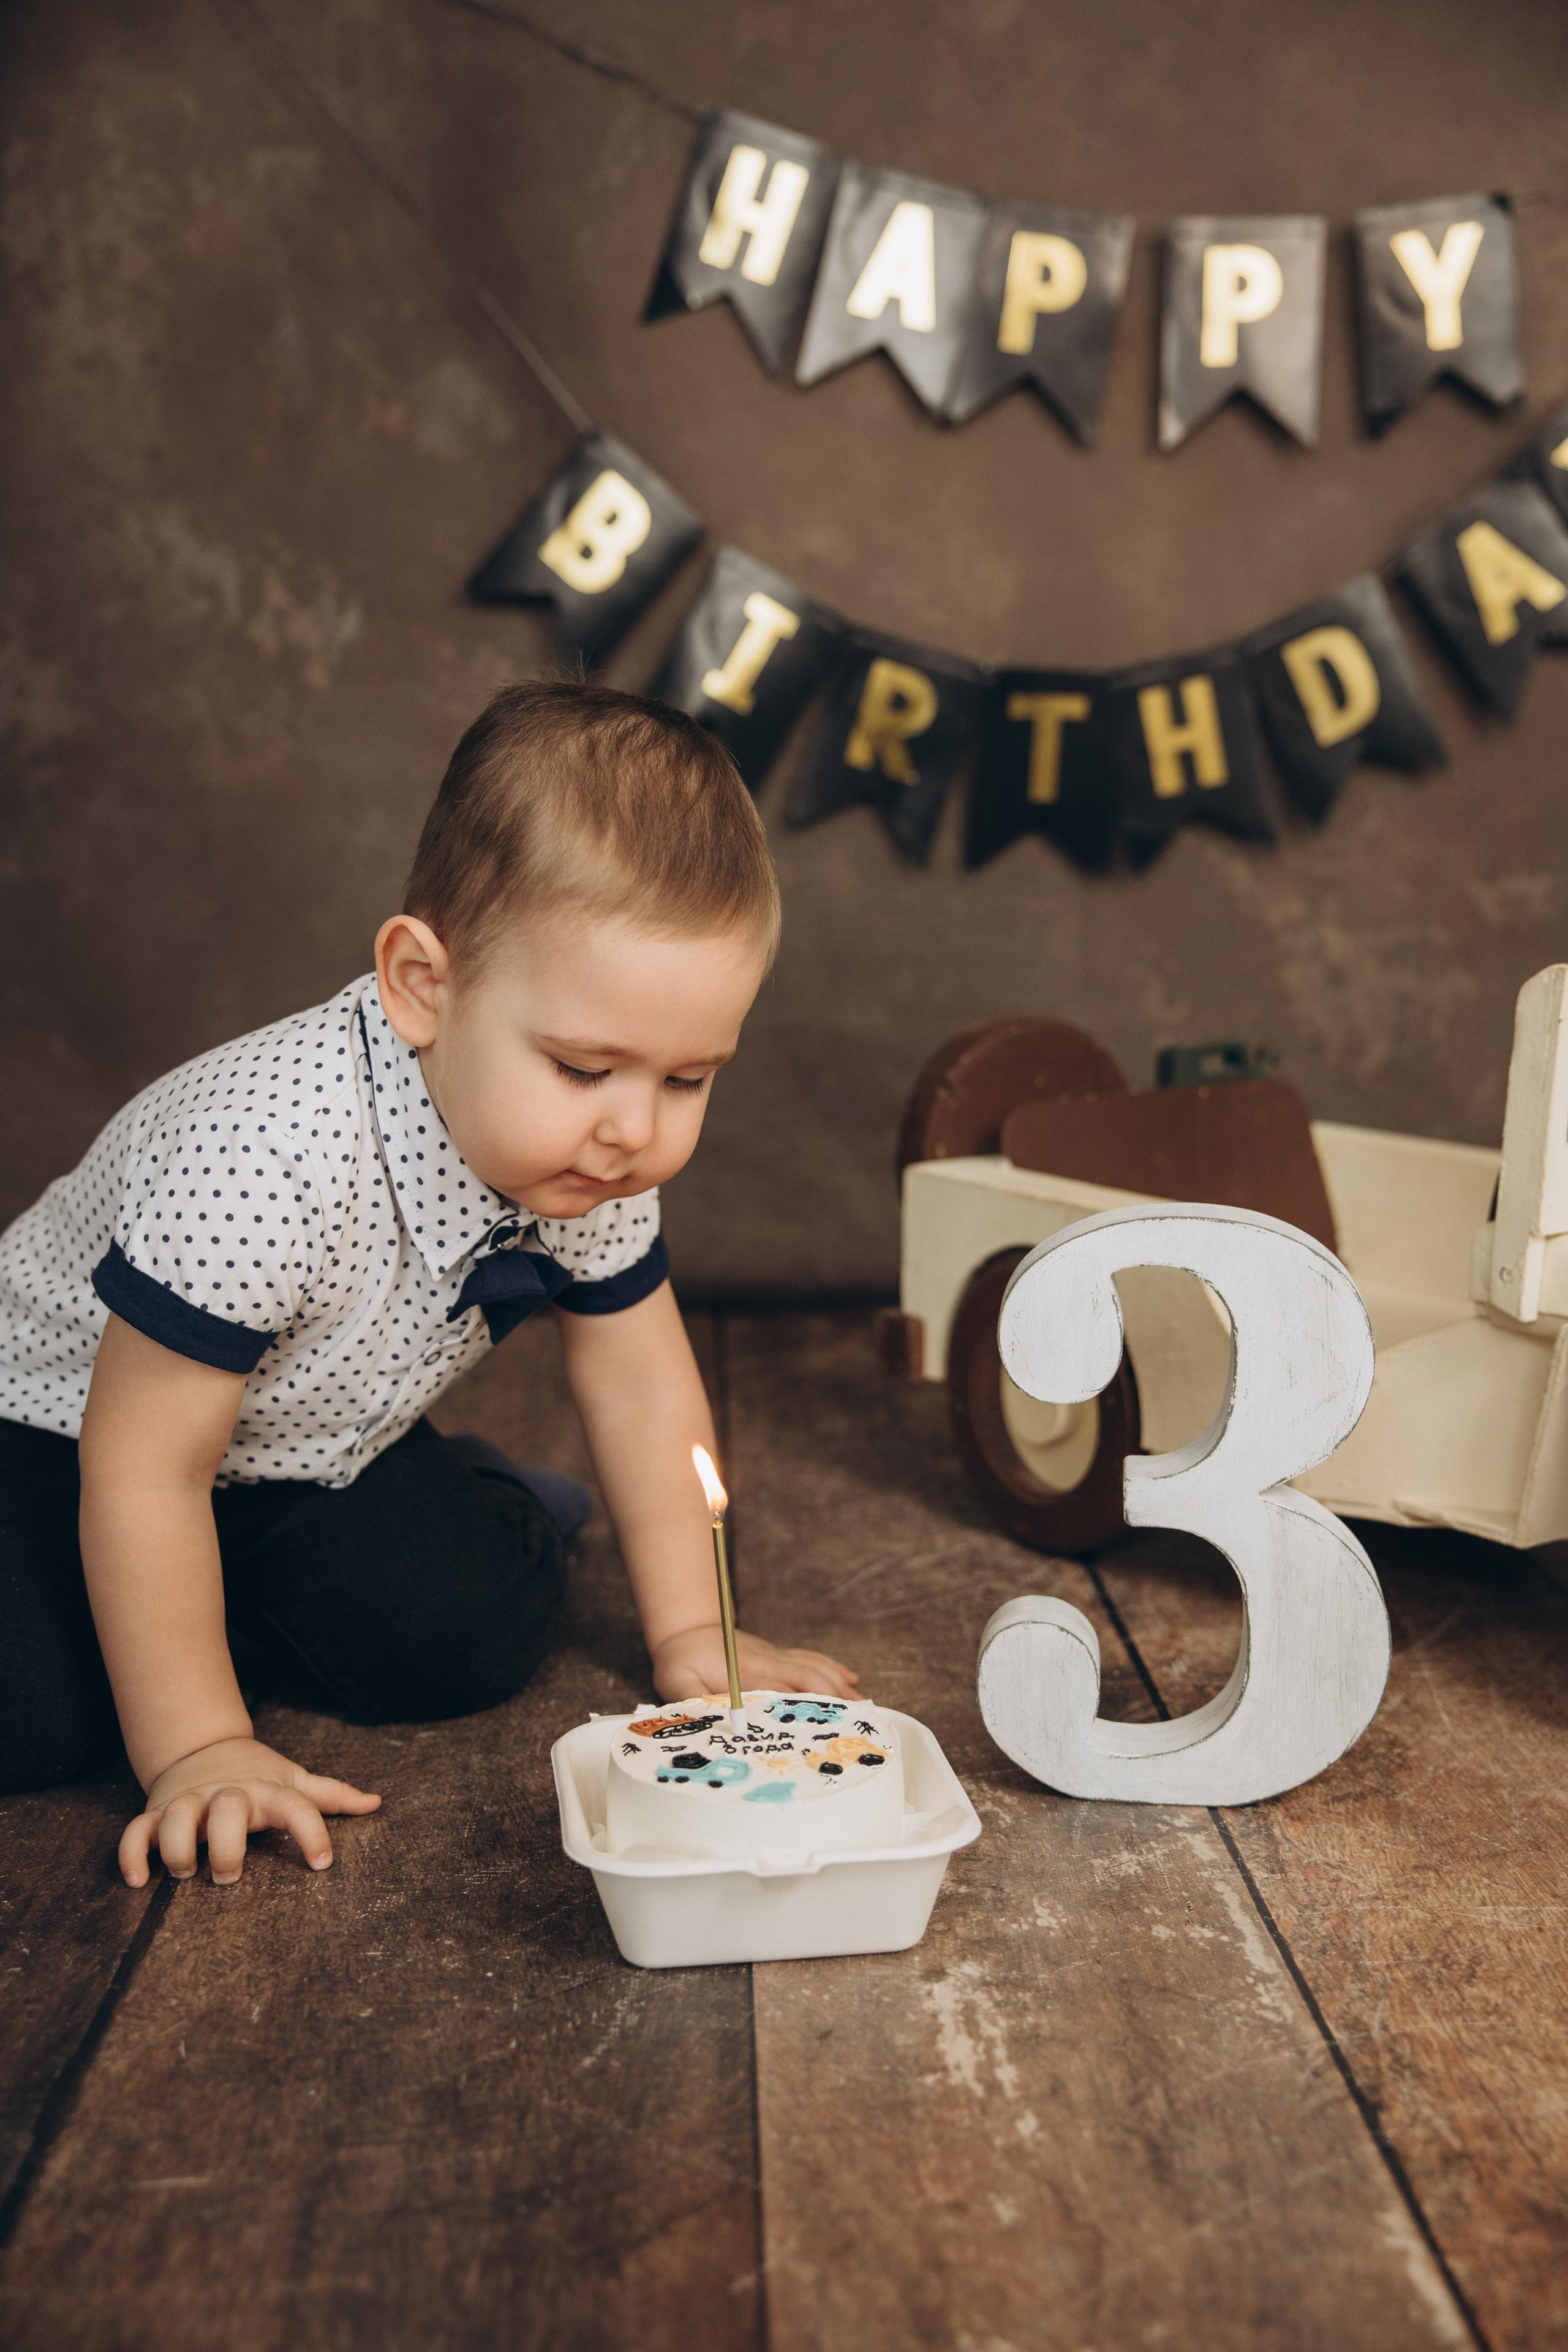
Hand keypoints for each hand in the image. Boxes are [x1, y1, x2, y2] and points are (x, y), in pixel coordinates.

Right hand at [120, 1737, 381, 1887]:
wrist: (200, 1748)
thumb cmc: (254, 1776)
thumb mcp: (291, 1780)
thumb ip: (330, 1795)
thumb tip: (377, 1802)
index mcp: (265, 1791)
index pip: (296, 1805)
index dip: (312, 1831)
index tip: (323, 1864)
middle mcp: (226, 1794)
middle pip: (227, 1809)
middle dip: (226, 1842)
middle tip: (229, 1875)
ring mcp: (188, 1803)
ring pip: (176, 1818)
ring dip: (177, 1846)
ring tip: (184, 1873)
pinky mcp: (155, 1814)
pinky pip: (135, 1832)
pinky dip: (132, 1855)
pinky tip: (139, 1881)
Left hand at [650, 1625, 859, 1704]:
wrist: (687, 1627)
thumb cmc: (681, 1659)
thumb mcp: (676, 1682)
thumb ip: (693, 1701)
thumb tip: (717, 1721)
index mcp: (743, 1671)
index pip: (776, 1690)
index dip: (796, 1707)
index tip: (818, 1726)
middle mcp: (766, 1661)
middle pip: (805, 1676)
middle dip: (830, 1696)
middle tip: (852, 1719)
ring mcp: (775, 1656)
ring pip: (813, 1666)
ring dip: (838, 1683)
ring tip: (861, 1704)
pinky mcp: (778, 1655)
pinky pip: (810, 1658)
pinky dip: (833, 1667)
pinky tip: (850, 1679)